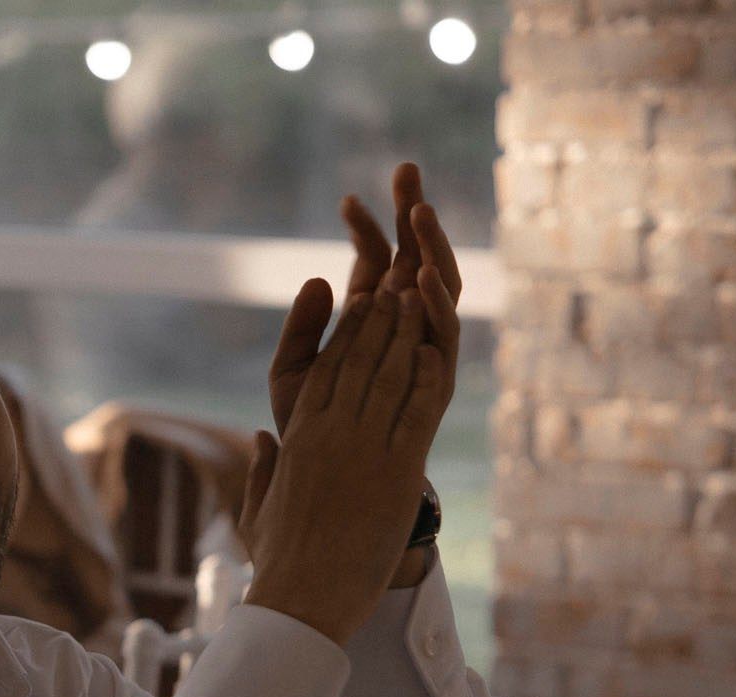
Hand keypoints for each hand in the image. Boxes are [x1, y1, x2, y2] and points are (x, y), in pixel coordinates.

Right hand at [239, 291, 451, 647]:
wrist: (301, 601)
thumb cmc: (279, 564)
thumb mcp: (260, 510)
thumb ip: (262, 469)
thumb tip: (261, 437)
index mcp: (298, 441)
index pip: (325, 372)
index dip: (348, 333)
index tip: (362, 302)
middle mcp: (330, 436)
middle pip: (360, 362)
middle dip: (381, 319)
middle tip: (398, 283)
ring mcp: (364, 451)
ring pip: (389, 377)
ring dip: (406, 334)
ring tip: (419, 299)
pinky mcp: (395, 474)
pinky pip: (416, 414)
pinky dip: (426, 378)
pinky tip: (433, 349)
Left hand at [269, 162, 463, 436]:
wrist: (326, 487)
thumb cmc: (307, 431)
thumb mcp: (291, 376)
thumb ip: (301, 331)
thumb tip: (318, 278)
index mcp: (366, 321)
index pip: (373, 259)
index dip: (365, 227)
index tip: (346, 198)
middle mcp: (401, 329)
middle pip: (413, 258)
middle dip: (411, 214)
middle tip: (406, 169)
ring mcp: (422, 351)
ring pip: (435, 287)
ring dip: (431, 248)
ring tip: (420, 212)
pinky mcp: (434, 381)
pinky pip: (444, 338)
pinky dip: (436, 307)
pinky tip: (421, 279)